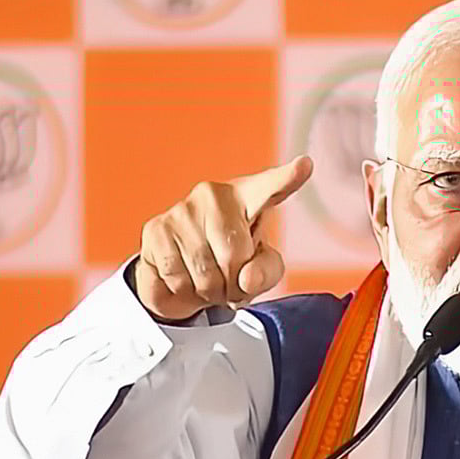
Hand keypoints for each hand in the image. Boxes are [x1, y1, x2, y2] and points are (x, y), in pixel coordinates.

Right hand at [134, 156, 312, 321]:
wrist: (183, 273)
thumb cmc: (231, 263)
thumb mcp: (262, 270)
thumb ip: (266, 273)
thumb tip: (246, 278)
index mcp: (249, 197)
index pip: (270, 188)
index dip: (288, 178)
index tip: (304, 166)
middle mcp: (213, 195)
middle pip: (233, 257)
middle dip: (233, 284)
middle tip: (229, 281)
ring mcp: (180, 210)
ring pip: (203, 273)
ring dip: (208, 292)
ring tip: (208, 281)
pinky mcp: (155, 230)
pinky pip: (175, 278)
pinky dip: (182, 292)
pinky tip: (184, 279)